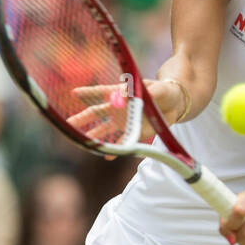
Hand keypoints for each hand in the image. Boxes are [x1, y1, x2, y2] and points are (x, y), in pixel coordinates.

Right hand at [67, 78, 185, 158]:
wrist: (174, 103)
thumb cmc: (162, 90)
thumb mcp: (154, 88)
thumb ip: (139, 91)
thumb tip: (121, 94)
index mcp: (121, 93)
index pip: (101, 92)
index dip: (88, 92)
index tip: (74, 93)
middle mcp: (119, 107)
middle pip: (96, 113)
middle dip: (83, 118)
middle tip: (69, 124)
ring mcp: (125, 121)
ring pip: (105, 129)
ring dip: (95, 136)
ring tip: (82, 143)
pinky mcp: (134, 132)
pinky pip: (122, 141)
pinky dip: (115, 149)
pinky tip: (106, 155)